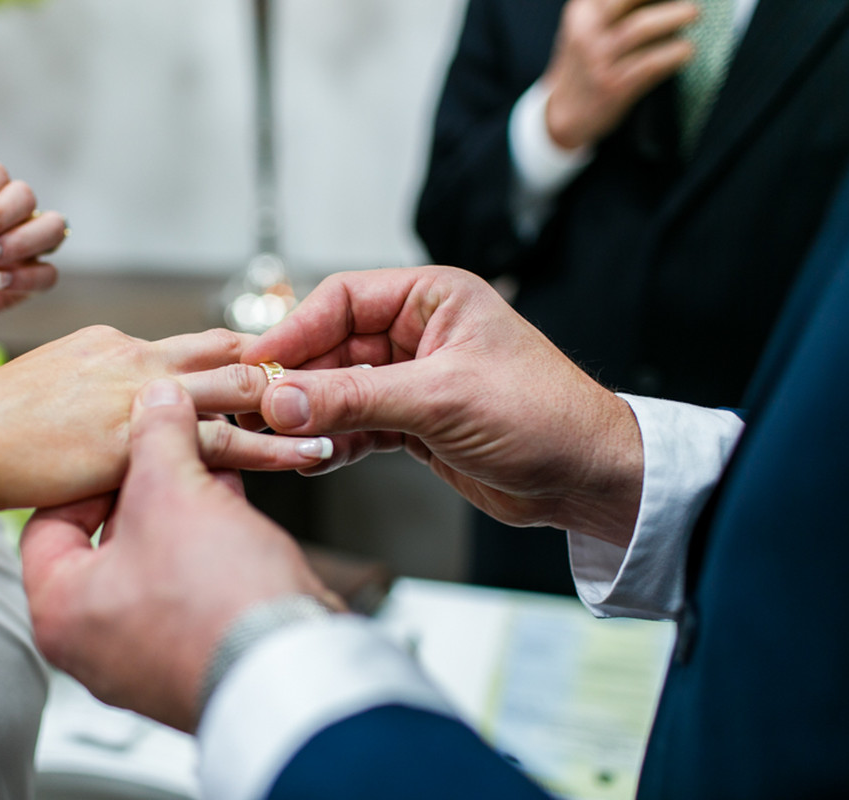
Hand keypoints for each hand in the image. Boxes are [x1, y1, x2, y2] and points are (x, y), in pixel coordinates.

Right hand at [0, 325, 333, 517]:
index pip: (195, 345)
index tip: (285, 365)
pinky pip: (221, 441)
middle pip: (228, 349)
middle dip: (281, 365)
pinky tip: (309, 451)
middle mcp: (133, 355)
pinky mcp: (134, 435)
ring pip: (237, 386)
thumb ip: (99, 403)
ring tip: (340, 414)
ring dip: (290, 401)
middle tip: (332, 377)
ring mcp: (136, 390)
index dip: (246, 354)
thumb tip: (123, 427)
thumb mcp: (52, 396)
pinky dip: (272, 446)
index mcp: (113, 344)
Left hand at [20, 379, 328, 731]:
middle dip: (146, 488)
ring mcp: (141, 658)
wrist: (290, 667)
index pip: (48, 523)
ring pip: (151, 562)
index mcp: (59, 610)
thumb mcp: (172, 491)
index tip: (120, 446)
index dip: (90, 472)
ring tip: (209, 469)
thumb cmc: (215, 598)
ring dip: (181, 513)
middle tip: (169, 451)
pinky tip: (232, 507)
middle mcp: (90, 644)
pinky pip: (187, 590)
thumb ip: (157, 435)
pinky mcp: (192, 659)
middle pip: (104, 541)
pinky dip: (205, 547)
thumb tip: (156, 400)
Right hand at [235, 267, 643, 545]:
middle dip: (298, 380)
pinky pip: (357, 424)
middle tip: (259, 410)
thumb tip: (280, 399)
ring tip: (282, 439)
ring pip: (340, 390)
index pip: (342, 299)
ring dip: (312, 415)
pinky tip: (317, 457)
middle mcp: (420, 332)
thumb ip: (354, 398)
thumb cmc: (543, 415)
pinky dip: (335, 441)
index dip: (295, 330)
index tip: (258, 364)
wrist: (590, 477)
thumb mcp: (439, 399)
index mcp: (433, 298)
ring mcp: (415, 379)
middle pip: (333, 347)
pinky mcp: (415, 423)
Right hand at [543, 0, 697, 149]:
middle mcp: (585, 33)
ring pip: (641, 28)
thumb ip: (613, 8)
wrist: (565, 114)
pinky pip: (650, 64)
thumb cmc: (586, 64)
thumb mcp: (586, 28)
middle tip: (687, 0)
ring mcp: (597, 61)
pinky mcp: (613, 87)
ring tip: (693, 14)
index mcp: (581, 12)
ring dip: (674, 17)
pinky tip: (687, 50)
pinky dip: (674, 53)